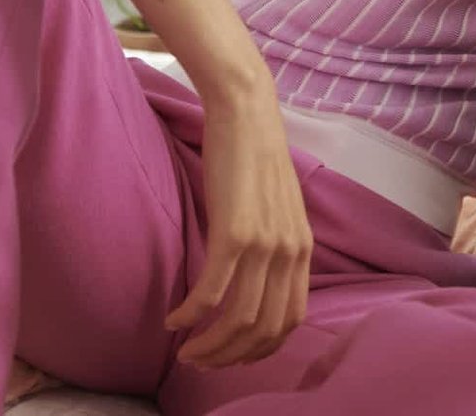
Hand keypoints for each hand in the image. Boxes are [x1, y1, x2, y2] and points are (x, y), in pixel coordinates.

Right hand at [164, 92, 313, 367]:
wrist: (246, 112)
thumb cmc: (253, 157)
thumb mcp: (276, 209)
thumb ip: (273, 246)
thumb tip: (253, 280)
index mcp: (303, 250)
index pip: (290, 321)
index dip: (260, 349)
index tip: (233, 357)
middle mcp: (290, 252)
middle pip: (265, 330)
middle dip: (231, 357)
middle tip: (200, 362)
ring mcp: (265, 244)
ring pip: (239, 320)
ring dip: (208, 345)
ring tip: (184, 351)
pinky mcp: (235, 232)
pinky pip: (211, 292)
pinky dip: (190, 315)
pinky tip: (173, 320)